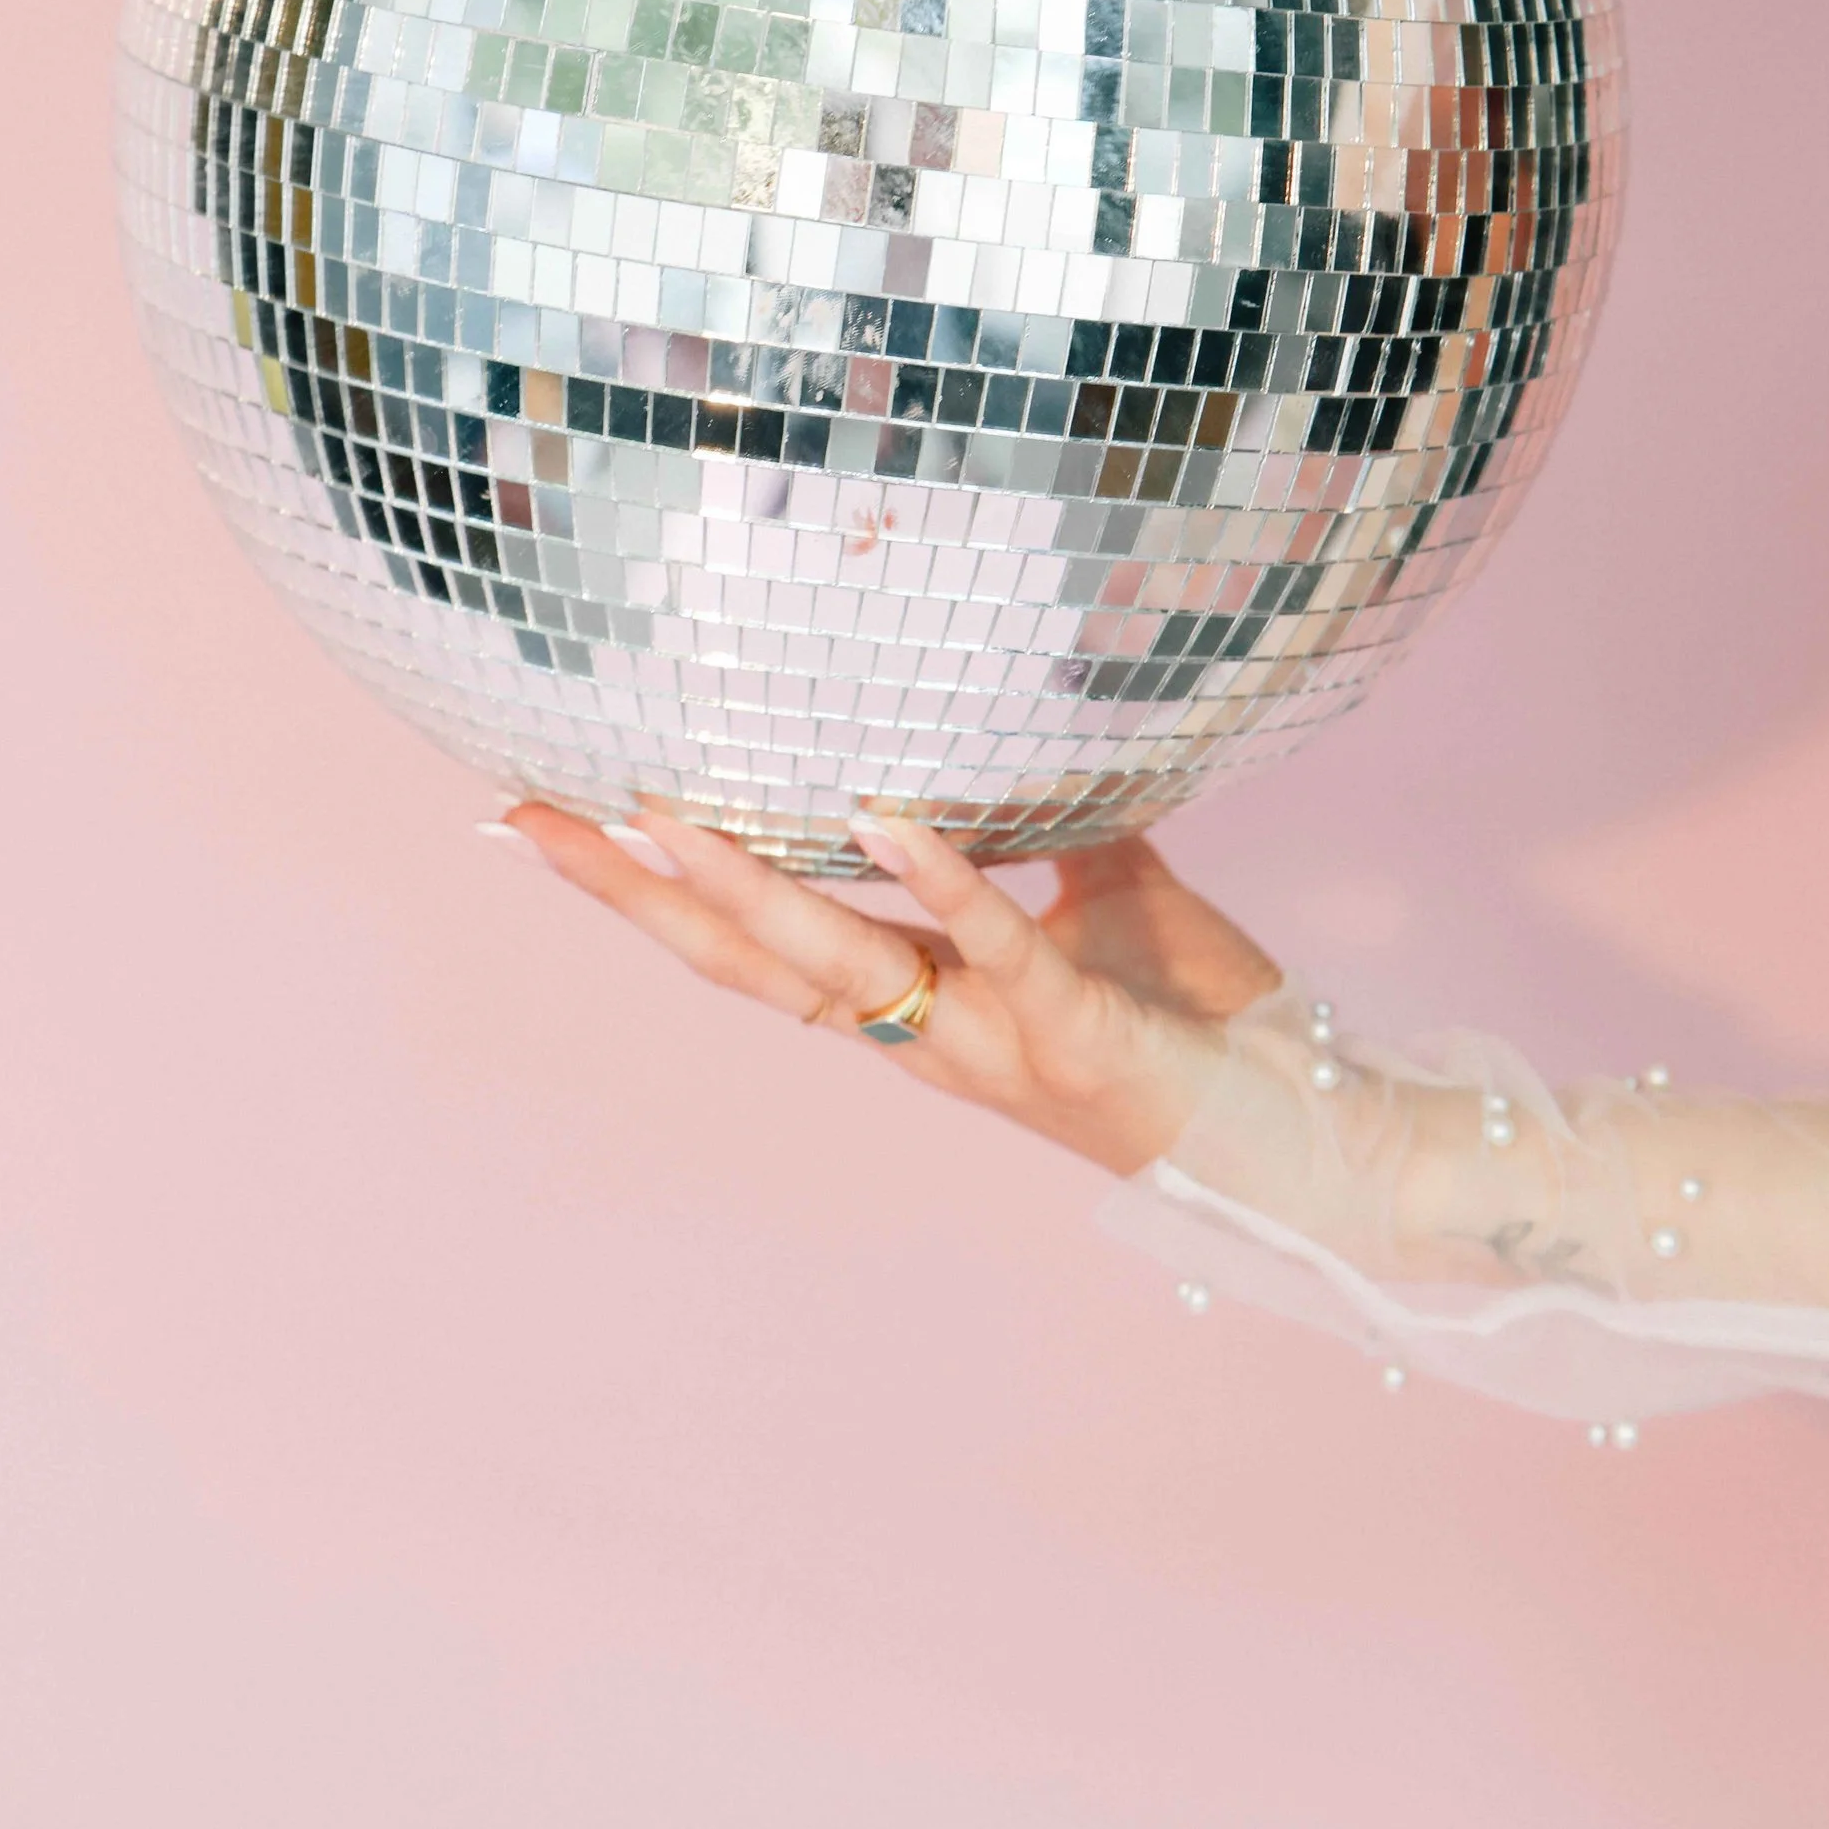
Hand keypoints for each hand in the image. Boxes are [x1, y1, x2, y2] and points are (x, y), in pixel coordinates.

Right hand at [497, 806, 1280, 1176]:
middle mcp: (922, 1034)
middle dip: (629, 891)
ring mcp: (985, 1040)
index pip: (748, 945)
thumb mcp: (1105, 888)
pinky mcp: (1067, 1031)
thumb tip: (1015, 706)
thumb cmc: (1201, 1013)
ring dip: (742, 886)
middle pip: (743, 962)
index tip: (546, 820)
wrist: (1303, 1122)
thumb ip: (1047, 815)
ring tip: (657, 808)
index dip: (645, 893)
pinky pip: (992, 947)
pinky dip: (936, 879)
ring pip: (835, 965)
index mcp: (911, 1003)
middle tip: (526, 818)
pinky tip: (882, 813)